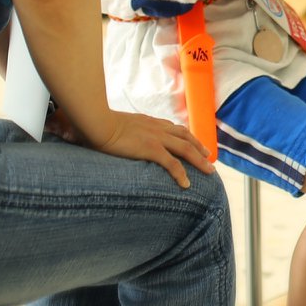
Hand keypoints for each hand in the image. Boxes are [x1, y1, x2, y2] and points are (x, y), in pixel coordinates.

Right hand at [87, 111, 212, 188]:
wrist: (96, 122)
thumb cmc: (98, 123)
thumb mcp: (115, 124)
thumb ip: (120, 130)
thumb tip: (112, 137)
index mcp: (149, 122)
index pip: (173, 128)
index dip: (186, 135)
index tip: (194, 142)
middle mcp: (156, 127)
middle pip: (185, 137)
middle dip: (199, 147)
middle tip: (209, 156)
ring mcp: (155, 138)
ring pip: (185, 149)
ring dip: (199, 161)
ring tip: (209, 171)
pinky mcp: (151, 149)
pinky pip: (172, 164)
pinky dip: (181, 174)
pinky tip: (187, 184)